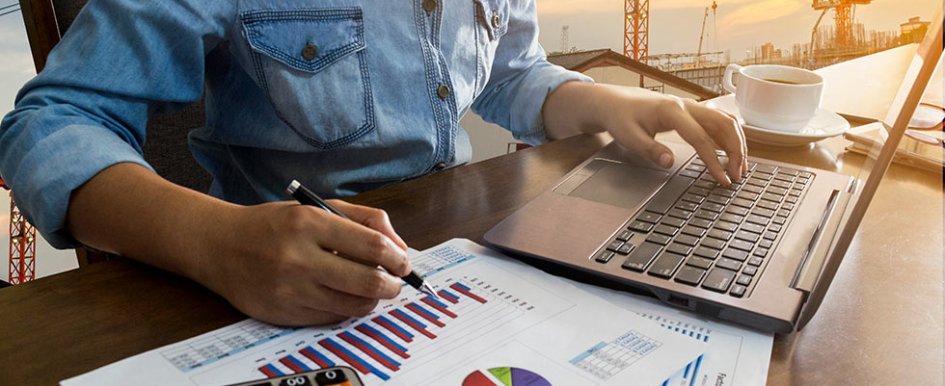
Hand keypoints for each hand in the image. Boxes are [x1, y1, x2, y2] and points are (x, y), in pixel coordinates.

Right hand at [200, 200, 410, 325]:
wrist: (220, 246)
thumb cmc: (274, 225)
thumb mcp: (317, 207)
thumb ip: (364, 220)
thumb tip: (400, 247)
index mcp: (309, 223)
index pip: (372, 245)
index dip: (398, 257)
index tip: (403, 262)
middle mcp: (299, 257)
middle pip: (369, 281)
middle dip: (393, 284)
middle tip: (396, 281)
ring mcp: (291, 289)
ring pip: (354, 305)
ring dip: (372, 298)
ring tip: (370, 287)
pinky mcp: (284, 312)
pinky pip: (332, 317)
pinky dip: (346, 307)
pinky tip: (342, 294)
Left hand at [543, 83, 746, 185]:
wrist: (616, 102)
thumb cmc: (621, 118)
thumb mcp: (628, 137)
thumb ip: (649, 150)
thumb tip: (669, 162)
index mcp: (672, 111)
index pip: (701, 139)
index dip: (714, 161)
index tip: (722, 179)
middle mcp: (687, 106)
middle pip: (724, 124)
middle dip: (736, 150)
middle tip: (738, 175)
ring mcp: (692, 107)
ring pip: (726, 120)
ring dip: (737, 143)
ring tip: (739, 167)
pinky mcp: (693, 111)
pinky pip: (720, 120)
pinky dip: (730, 136)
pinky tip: (733, 152)